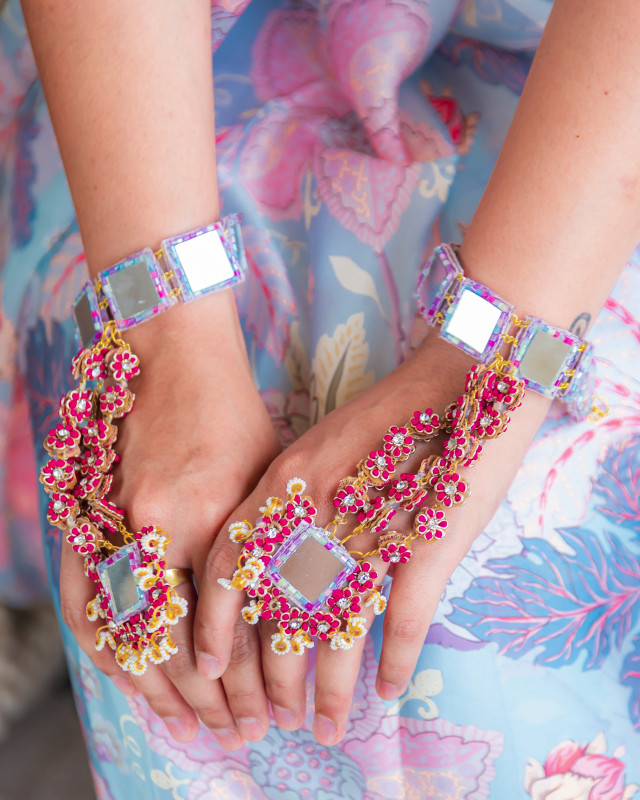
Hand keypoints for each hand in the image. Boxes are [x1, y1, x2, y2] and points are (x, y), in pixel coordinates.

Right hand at [59, 290, 281, 747]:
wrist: (171, 359)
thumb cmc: (235, 415)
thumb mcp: (269, 477)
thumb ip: (268, 546)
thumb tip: (286, 617)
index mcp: (219, 518)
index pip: (230, 630)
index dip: (248, 684)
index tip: (267, 715)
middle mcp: (164, 531)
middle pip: (180, 646)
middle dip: (210, 703)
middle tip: (236, 735)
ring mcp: (117, 527)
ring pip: (130, 635)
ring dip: (158, 691)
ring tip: (188, 726)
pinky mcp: (90, 520)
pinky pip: (90, 604)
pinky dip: (110, 650)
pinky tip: (132, 681)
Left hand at [194, 334, 550, 745]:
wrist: (466, 371)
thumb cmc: (395, 411)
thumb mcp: (324, 444)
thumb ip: (293, 494)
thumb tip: (273, 558)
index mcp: (288, 479)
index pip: (231, 562)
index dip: (215, 622)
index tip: (210, 668)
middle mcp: (320, 507)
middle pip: (280, 613)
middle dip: (273, 679)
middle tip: (277, 718)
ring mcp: (373, 526)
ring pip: (336, 632)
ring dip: (331, 689)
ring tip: (328, 726)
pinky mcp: (427, 542)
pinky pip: (403, 621)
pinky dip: (395, 663)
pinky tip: (390, 691)